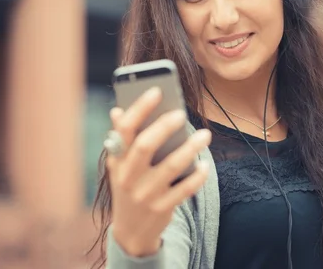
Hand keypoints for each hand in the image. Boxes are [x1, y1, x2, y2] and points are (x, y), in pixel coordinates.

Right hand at [106, 87, 211, 256]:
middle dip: (164, 127)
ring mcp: (144, 194)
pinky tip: (205, 164)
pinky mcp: (161, 208)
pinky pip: (184, 190)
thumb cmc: (130, 185)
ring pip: (170, 167)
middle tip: (182, 113)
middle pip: (145, 146)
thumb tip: (117, 110)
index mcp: (117, 159)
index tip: (156, 91)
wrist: (130, 231)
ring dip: (190, 148)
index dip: (139, 109)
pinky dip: (196, 176)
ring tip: (205, 135)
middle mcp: (128, 177)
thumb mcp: (121, 164)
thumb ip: (123, 138)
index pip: (124, 129)